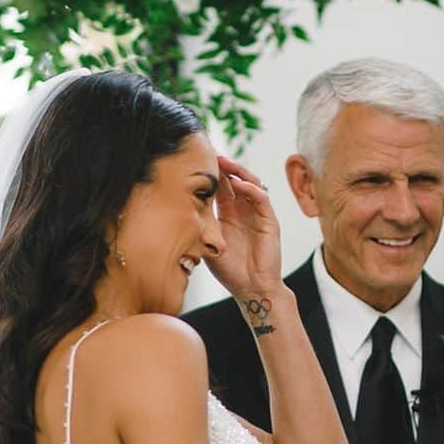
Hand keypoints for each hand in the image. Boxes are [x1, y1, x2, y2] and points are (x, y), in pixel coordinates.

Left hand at [207, 155, 282, 298]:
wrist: (251, 289)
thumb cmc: (230, 271)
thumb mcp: (207, 245)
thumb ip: (199, 227)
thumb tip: (174, 213)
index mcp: (228, 215)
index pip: (221, 187)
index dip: (212, 174)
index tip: (197, 161)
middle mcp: (243, 211)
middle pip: (235, 179)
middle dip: (224, 166)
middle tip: (211, 154)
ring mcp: (257, 214)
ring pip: (251, 183)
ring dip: (238, 171)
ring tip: (225, 162)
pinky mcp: (269, 221)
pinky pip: (262, 198)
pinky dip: (251, 188)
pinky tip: (239, 183)